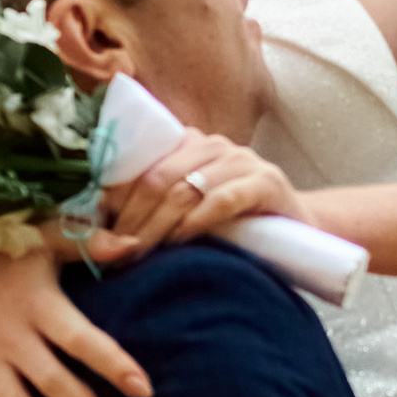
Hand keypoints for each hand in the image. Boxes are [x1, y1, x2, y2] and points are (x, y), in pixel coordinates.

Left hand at [88, 130, 315, 263]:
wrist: (299, 231)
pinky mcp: (267, 182)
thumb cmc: (234, 226)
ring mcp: (243, 161)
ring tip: (140, 252)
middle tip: (117, 251)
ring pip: (185, 187)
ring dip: (157, 224)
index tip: (98, 228)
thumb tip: (97, 231)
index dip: (115, 194)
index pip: (140, 160)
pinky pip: (223, 198)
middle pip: (158, 176)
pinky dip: (196, 221)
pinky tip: (180, 241)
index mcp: (189, 143)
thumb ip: (153, 207)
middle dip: (132, 216)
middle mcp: (214, 145)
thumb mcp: (189, 210)